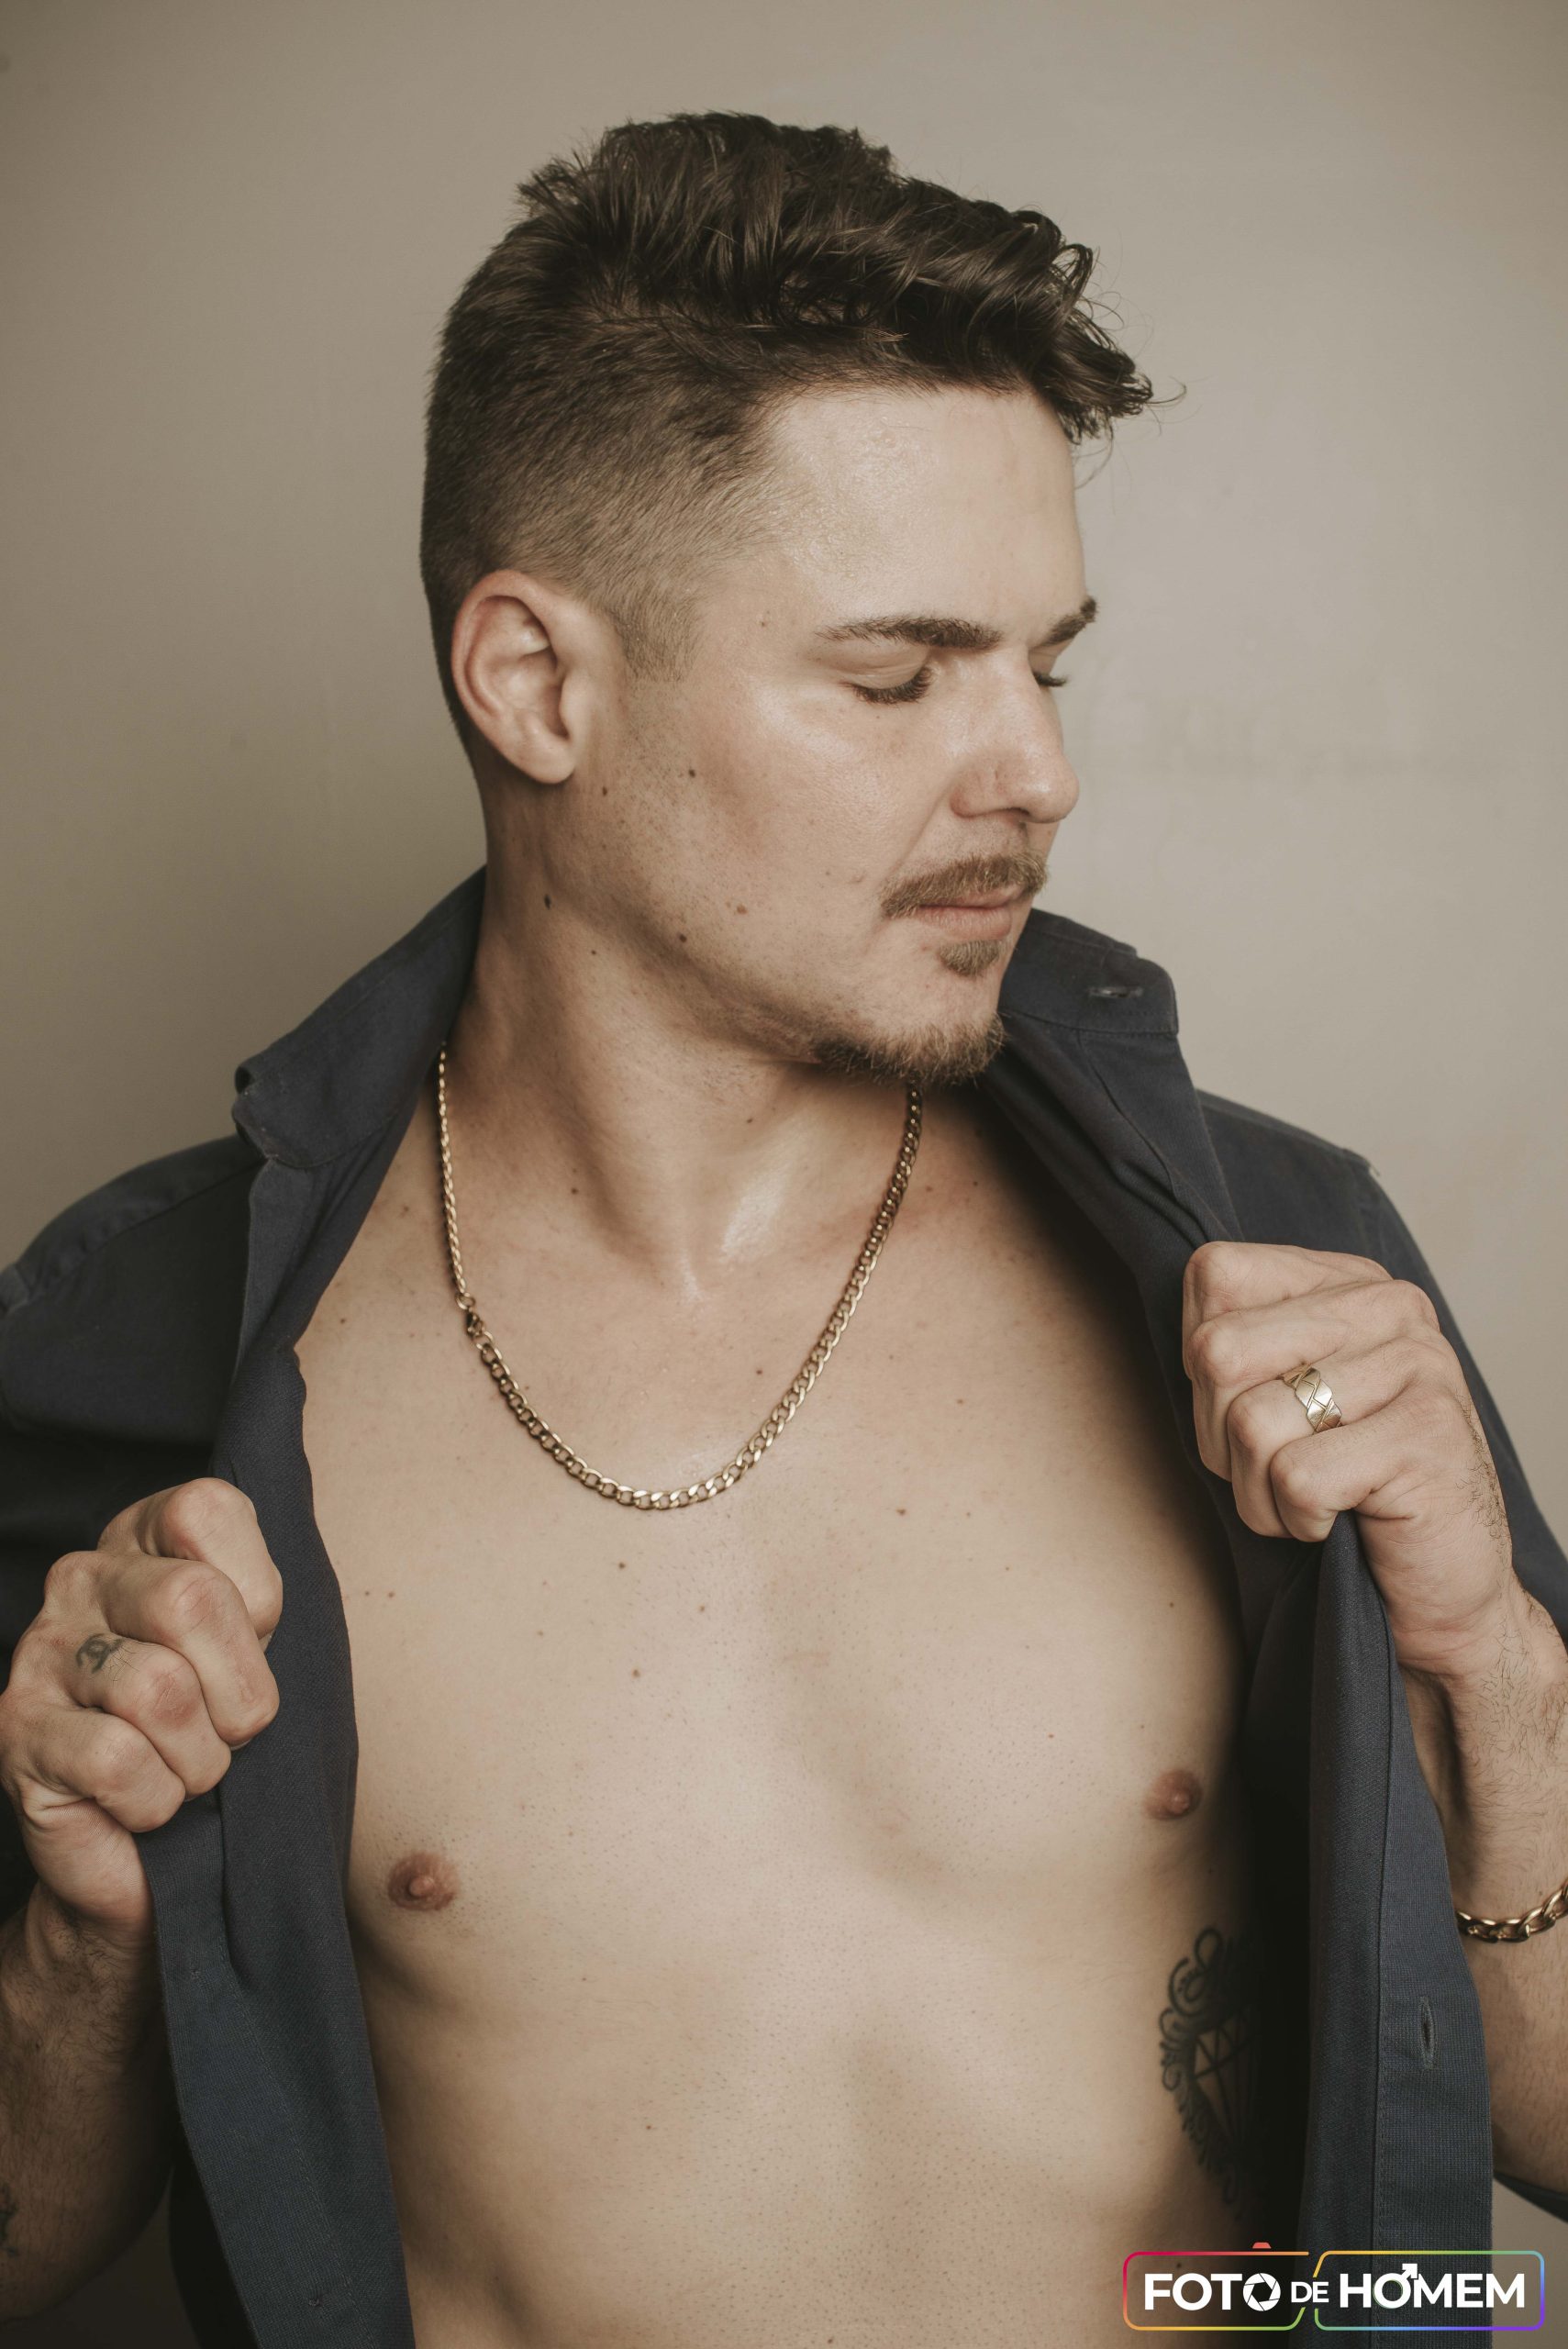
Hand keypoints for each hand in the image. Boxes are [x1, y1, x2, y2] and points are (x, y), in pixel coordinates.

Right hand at [0, 1480, 281, 1952]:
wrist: (152, 1861)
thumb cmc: (214, 1737)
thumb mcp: (259, 1651)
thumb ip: (261, 1600)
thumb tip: (267, 1600)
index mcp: (142, 1539)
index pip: (204, 1511)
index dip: (255, 1596)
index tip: (246, 1646)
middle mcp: (82, 1579)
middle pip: (190, 1598)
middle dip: (240, 1690)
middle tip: (229, 1730)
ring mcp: (41, 1652)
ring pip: (159, 1688)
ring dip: (200, 1758)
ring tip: (184, 1770)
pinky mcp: (17, 1731)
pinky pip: (119, 1760)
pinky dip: (156, 1800)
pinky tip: (141, 1803)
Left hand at [1181, 1241, 1521, 1679]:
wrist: (1444, 1587)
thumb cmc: (1345, 1492)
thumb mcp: (1281, 1399)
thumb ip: (1238, 1348)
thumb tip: (1190, 1337)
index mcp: (1347, 1282)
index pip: (1216, 1276)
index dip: (1203, 1364)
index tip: (1251, 1408)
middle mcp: (1389, 1306)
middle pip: (1218, 1350)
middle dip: (1219, 1436)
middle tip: (1276, 1470)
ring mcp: (1417, 1365)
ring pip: (1251, 1422)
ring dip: (1258, 1491)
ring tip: (1311, 1501)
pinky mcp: (1427, 1434)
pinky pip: (1296, 1479)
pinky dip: (1299, 1521)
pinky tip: (1344, 1521)